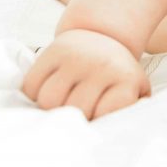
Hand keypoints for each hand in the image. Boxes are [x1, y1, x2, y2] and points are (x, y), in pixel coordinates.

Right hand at [21, 29, 150, 119]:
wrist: (104, 35)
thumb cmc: (117, 74)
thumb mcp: (136, 89)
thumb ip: (133, 111)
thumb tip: (120, 131)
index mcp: (125, 77)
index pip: (106, 112)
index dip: (99, 120)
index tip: (98, 118)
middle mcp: (101, 65)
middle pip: (75, 110)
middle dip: (74, 118)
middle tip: (76, 115)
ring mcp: (77, 57)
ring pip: (49, 100)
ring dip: (50, 109)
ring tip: (61, 104)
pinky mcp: (54, 51)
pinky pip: (31, 85)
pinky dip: (33, 95)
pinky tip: (46, 91)